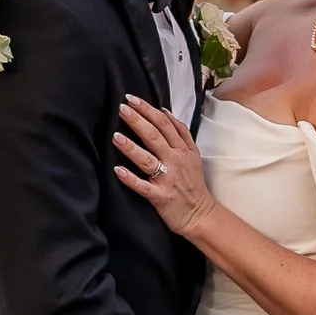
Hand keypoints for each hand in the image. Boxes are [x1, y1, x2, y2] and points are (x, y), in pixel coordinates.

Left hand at [115, 95, 213, 237]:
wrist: (200, 214)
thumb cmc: (193, 183)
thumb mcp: (194, 155)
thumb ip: (181, 133)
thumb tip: (165, 112)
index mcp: (183, 149)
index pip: (165, 123)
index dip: (148, 110)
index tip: (132, 100)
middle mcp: (176, 161)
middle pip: (155, 136)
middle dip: (137, 121)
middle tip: (122, 109)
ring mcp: (168, 179)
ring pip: (147, 159)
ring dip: (130, 147)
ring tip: (115, 136)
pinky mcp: (160, 197)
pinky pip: (143, 186)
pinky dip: (130, 178)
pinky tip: (117, 170)